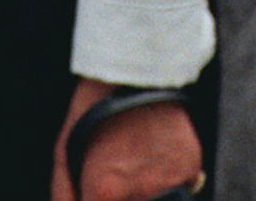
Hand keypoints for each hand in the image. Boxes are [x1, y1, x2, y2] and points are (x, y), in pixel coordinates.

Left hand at [50, 78, 201, 200]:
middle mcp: (142, 191)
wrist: (134, 68)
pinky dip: (172, 181)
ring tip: (138, 164)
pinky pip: (184, 189)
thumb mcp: (64, 150)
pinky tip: (157, 158)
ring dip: (149, 192)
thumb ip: (63, 196)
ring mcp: (170, 181)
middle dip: (124, 197)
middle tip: (120, 174)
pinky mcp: (192, 166)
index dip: (98, 200)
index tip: (101, 192)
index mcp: (105, 190)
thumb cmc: (94, 109)